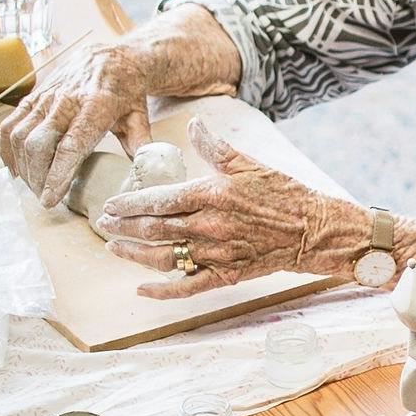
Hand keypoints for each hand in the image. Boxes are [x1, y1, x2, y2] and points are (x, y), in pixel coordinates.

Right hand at [0, 41, 158, 206]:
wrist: (109, 57)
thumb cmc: (125, 93)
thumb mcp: (139, 118)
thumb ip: (141, 147)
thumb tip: (144, 177)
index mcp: (96, 106)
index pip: (70, 146)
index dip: (57, 175)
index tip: (50, 199)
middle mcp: (66, 99)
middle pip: (39, 144)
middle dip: (37, 177)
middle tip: (44, 198)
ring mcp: (45, 97)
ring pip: (21, 136)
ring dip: (23, 167)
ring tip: (34, 186)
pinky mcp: (32, 96)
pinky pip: (9, 125)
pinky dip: (8, 150)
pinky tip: (16, 169)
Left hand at [100, 129, 342, 299]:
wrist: (312, 228)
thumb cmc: (281, 193)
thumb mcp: (247, 162)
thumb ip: (214, 146)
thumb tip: (195, 124)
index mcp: (211, 194)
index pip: (159, 199)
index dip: (130, 203)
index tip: (111, 204)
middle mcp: (209, 226)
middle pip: (154, 228)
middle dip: (124, 227)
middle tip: (103, 223)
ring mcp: (216, 254)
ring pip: (163, 258)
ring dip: (134, 254)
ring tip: (113, 247)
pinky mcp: (225, 275)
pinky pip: (187, 288)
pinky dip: (162, 291)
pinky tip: (140, 289)